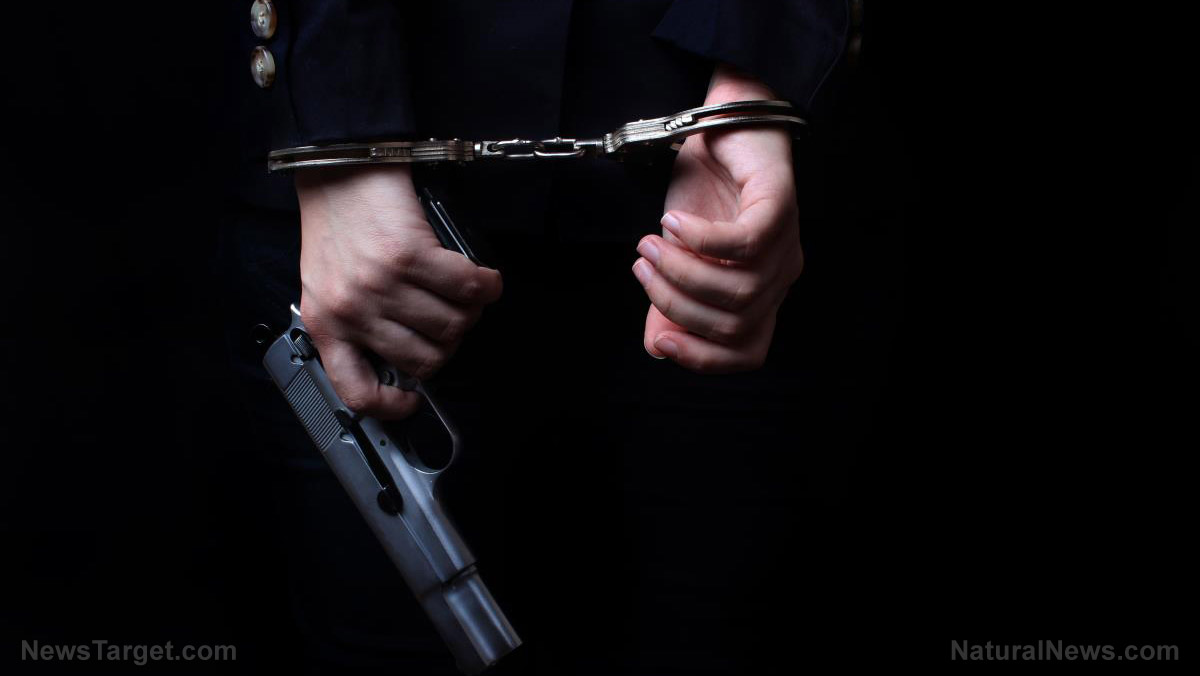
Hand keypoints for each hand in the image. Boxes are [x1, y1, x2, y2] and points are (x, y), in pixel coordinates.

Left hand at [296, 165, 501, 417]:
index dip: (391, 406)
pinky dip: (486, 286)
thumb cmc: (337, 222)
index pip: (357, 389)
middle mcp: (352, 309)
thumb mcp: (328, 283)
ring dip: (470, 313)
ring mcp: (381, 284)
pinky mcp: (410, 255)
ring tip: (466, 295)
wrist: (339, 167)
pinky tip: (484, 280)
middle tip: (450, 321)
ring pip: (451, 325)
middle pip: (424, 359)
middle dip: (448, 343)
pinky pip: (466, 288)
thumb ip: (357, 321)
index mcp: (326, 322)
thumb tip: (404, 350)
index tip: (411, 400)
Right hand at [633, 65, 803, 372]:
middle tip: (642, 268)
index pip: (748, 352)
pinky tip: (673, 222)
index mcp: (760, 295)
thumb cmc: (704, 188)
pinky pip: (745, 243)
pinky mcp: (781, 205)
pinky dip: (702, 239)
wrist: (721, 120)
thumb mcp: (676, 253)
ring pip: (740, 290)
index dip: (705, 359)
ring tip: (649, 243)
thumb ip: (670, 299)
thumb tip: (656, 345)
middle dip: (677, 306)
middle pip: (736, 325)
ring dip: (683, 272)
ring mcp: (786, 243)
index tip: (659, 340)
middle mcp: (780, 276)